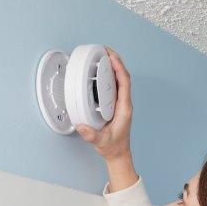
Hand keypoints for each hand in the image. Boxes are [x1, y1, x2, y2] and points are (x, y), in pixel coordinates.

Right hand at [75, 46, 132, 160]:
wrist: (118, 154)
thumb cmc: (113, 147)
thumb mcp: (102, 141)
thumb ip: (91, 135)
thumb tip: (82, 126)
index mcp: (124, 108)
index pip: (124, 82)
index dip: (118, 67)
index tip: (111, 56)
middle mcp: (124, 103)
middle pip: (123, 77)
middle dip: (115, 61)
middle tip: (105, 50)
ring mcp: (120, 104)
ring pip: (119, 80)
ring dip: (113, 67)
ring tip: (103, 57)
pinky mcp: (115, 106)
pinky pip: (114, 87)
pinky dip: (109, 77)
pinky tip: (101, 73)